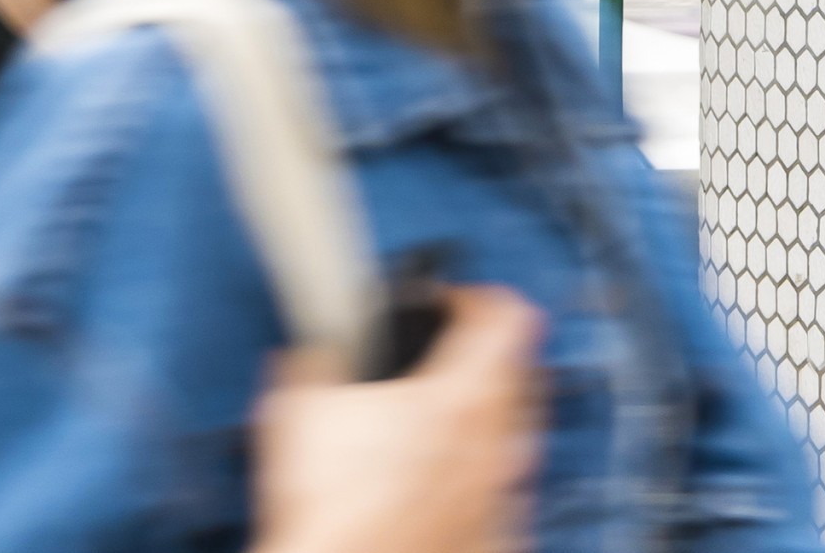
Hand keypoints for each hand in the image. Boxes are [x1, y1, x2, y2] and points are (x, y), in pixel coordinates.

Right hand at [251, 284, 546, 552]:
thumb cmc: (333, 509)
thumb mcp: (301, 404)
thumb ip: (323, 354)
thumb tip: (319, 345)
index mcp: (457, 393)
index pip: (504, 314)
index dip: (477, 296)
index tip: (451, 302)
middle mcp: (494, 442)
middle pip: (522, 370)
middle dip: (486, 355)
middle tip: (446, 356)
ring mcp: (500, 493)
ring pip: (518, 434)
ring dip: (486, 416)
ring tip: (439, 419)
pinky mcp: (495, 537)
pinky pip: (502, 492)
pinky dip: (478, 478)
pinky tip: (442, 482)